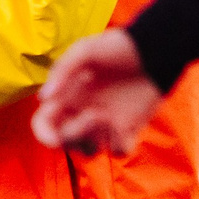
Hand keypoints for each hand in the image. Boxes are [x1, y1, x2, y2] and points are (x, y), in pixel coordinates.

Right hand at [32, 29, 162, 154]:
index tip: (54, 140)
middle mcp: (81, 113)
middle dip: (76, 134)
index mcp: (67, 96)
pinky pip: (118, 151)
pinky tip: (126, 125)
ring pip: (89, 151)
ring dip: (95, 140)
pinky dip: (119, 145)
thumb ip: (62, 70)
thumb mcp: (85, 50)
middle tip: (95, 113)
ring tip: (109, 117)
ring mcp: (105, 124)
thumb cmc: (117, 46)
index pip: (44, 124)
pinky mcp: (128, 129)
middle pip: (66, 141)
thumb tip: (44, 98)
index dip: (44, 135)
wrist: (154, 50)